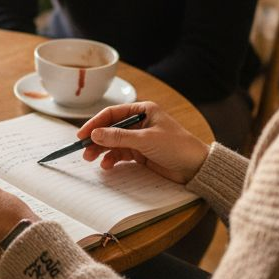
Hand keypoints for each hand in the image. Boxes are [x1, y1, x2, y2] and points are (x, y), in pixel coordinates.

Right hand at [78, 101, 209, 183]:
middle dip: (96, 139)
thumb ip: (119, 137)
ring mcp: (140, 138)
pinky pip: (121, 153)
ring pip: (113, 142)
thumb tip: (95, 134)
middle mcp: (140, 123)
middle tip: (84, 149)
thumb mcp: (146, 140)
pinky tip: (107, 165)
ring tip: (91, 159)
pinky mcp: (141, 153)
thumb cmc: (178, 146)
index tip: (82, 134)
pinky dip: (112, 158)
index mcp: (143, 111)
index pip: (113, 113)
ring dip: (102, 150)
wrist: (196, 168)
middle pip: (110, 128)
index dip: (95, 123)